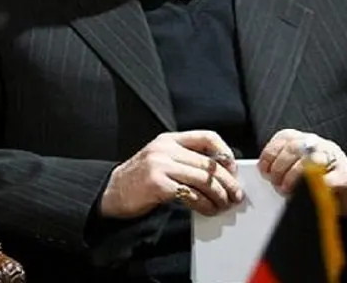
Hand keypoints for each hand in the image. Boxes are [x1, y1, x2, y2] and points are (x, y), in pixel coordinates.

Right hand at [100, 130, 244, 218]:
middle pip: (208, 163)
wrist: (111, 192)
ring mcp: (160, 165)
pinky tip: (207, 210)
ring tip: (223, 205)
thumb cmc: (139, 179)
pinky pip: (191, 194)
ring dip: (219, 195)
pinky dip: (204, 204)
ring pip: (203, 179)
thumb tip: (219, 173)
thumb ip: (184, 159)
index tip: (233, 168)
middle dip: (227, 182)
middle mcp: (165, 149)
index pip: (206, 137)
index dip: (225, 152)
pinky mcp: (157, 184)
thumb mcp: (161, 159)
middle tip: (236, 194)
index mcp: (168, 140)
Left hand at [257, 129, 346, 217]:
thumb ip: (286, 167)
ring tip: (287, 190)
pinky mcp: (346, 176)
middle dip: (279, 167)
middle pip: (294, 148)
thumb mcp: (303, 169)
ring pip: (309, 161)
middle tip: (275, 183)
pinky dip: (314, 188)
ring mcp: (334, 158)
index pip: (284, 138)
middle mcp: (320, 145)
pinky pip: (327, 180)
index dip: (270, 153)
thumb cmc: (326, 181)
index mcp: (307, 141)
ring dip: (293, 177)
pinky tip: (307, 194)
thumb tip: (266, 174)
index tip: (263, 169)